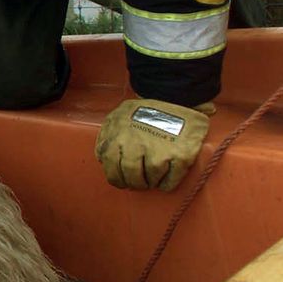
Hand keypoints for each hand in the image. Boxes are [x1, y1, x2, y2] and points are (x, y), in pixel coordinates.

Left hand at [94, 98, 211, 190]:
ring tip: (152, 178)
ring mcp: (159, 150)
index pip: (110, 167)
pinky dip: (166, 184)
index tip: (122, 182)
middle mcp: (136, 144)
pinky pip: (170, 180)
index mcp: (118, 136)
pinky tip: (165, 179)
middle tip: (139, 183)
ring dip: (150, 183)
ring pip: (150, 180)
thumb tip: (101, 158)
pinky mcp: (181, 155)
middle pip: (131, 176)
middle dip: (134, 183)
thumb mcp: (117, 117)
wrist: (177, 97)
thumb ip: (105, 136)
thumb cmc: (145, 110)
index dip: (116, 179)